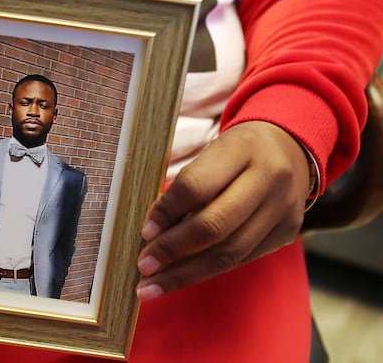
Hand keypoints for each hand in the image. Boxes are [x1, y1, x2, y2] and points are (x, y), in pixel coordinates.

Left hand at [136, 121, 312, 299]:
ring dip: (185, 274)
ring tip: (152, 286)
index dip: (166, 211)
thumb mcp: (210, 151)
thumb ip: (185, 184)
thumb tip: (153, 228)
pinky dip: (206, 271)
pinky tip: (181, 277)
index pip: (196, 185)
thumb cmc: (236, 151)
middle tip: (144, 265)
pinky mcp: (287, 232)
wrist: (290, 148)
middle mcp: (269, 179)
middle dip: (173, 249)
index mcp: (242, 149)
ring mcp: (282, 209)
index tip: (144, 232)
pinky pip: (241, 259)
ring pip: (229, 252)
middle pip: (215, 225)